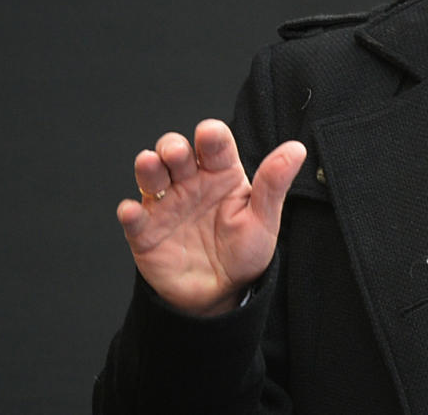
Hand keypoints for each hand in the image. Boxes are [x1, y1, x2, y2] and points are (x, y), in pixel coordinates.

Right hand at [115, 119, 305, 315]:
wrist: (222, 293)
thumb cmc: (244, 251)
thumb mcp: (264, 218)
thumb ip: (274, 184)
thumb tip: (296, 149)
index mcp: (221, 173)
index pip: (214, 145)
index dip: (210, 135)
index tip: (209, 133)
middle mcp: (191, 183)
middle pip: (175, 153)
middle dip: (172, 147)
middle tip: (178, 153)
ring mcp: (166, 206)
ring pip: (151, 177)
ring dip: (148, 168)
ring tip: (149, 164)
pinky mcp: (146, 233)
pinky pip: (134, 220)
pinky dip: (130, 214)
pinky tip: (132, 211)